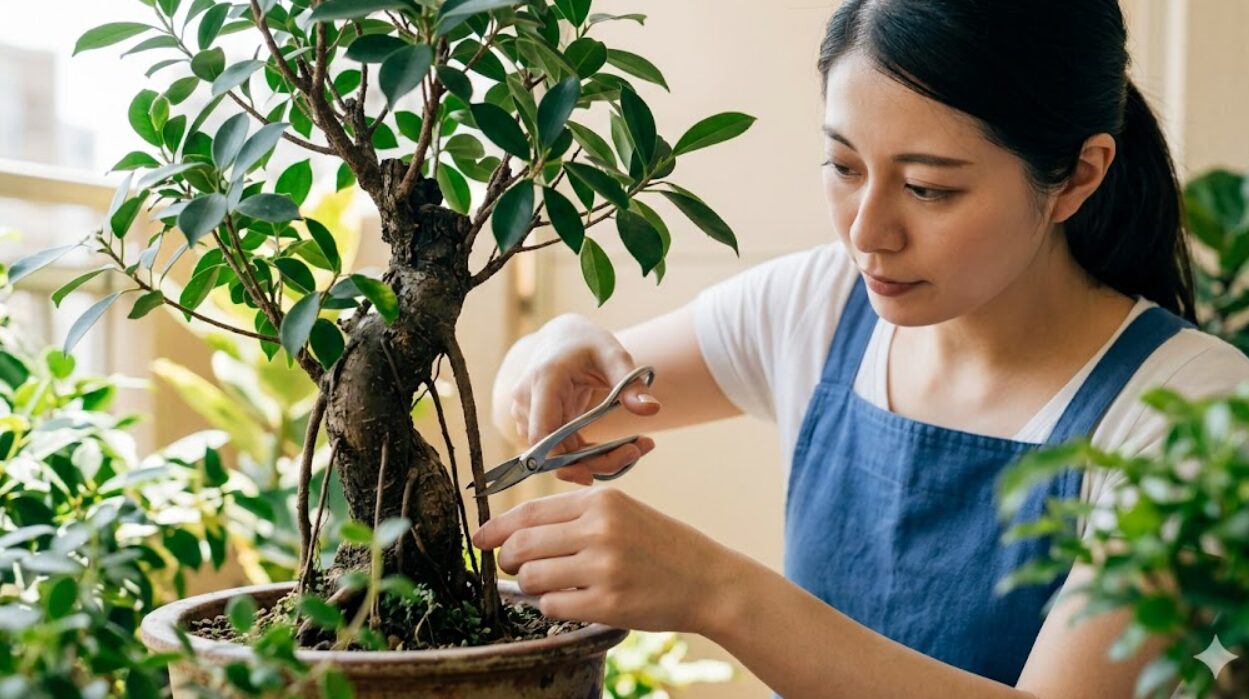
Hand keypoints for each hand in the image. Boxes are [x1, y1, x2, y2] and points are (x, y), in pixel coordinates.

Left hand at [473, 488, 737, 633]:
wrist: (708, 580)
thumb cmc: (662, 546)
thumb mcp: (623, 513)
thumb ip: (575, 516)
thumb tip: (515, 532)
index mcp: (601, 501)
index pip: (530, 512)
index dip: (496, 528)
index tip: (480, 539)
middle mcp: (600, 529)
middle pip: (522, 545)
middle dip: (509, 560)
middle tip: (514, 568)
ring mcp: (604, 567)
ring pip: (533, 577)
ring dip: (532, 586)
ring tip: (551, 585)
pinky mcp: (607, 603)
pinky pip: (553, 606)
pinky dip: (552, 606)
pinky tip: (570, 601)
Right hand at [497, 314, 661, 484]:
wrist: (563, 339)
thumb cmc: (588, 344)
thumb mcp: (613, 355)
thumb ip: (630, 383)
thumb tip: (652, 409)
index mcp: (544, 381)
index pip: (542, 434)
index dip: (563, 460)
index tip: (595, 473)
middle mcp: (527, 402)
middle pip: (555, 452)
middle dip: (597, 461)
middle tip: (639, 451)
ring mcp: (529, 417)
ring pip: (560, 457)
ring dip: (598, 461)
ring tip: (639, 446)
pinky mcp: (539, 428)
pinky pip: (563, 453)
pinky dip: (591, 456)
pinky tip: (624, 447)